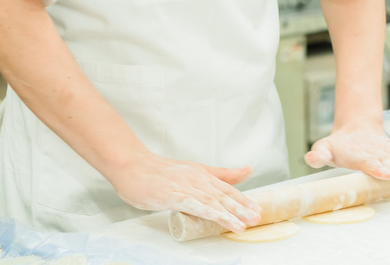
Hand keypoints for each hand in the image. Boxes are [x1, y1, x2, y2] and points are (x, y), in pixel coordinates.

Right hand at [104, 152, 261, 232]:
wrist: (132, 166)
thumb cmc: (160, 172)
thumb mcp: (193, 170)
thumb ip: (219, 173)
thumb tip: (245, 170)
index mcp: (202, 174)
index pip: (227, 188)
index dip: (243, 200)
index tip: (257, 209)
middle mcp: (197, 179)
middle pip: (223, 195)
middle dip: (241, 208)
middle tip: (256, 217)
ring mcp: (185, 186)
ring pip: (211, 201)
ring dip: (229, 213)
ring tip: (242, 224)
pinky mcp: (172, 194)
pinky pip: (193, 204)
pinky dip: (207, 211)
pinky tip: (218, 218)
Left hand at [304, 124, 389, 186]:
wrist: (358, 128)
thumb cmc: (340, 145)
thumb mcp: (325, 147)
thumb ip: (319, 154)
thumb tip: (310, 157)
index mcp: (358, 154)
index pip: (368, 161)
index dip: (376, 167)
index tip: (383, 173)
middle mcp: (375, 153)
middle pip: (386, 163)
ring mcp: (386, 153)